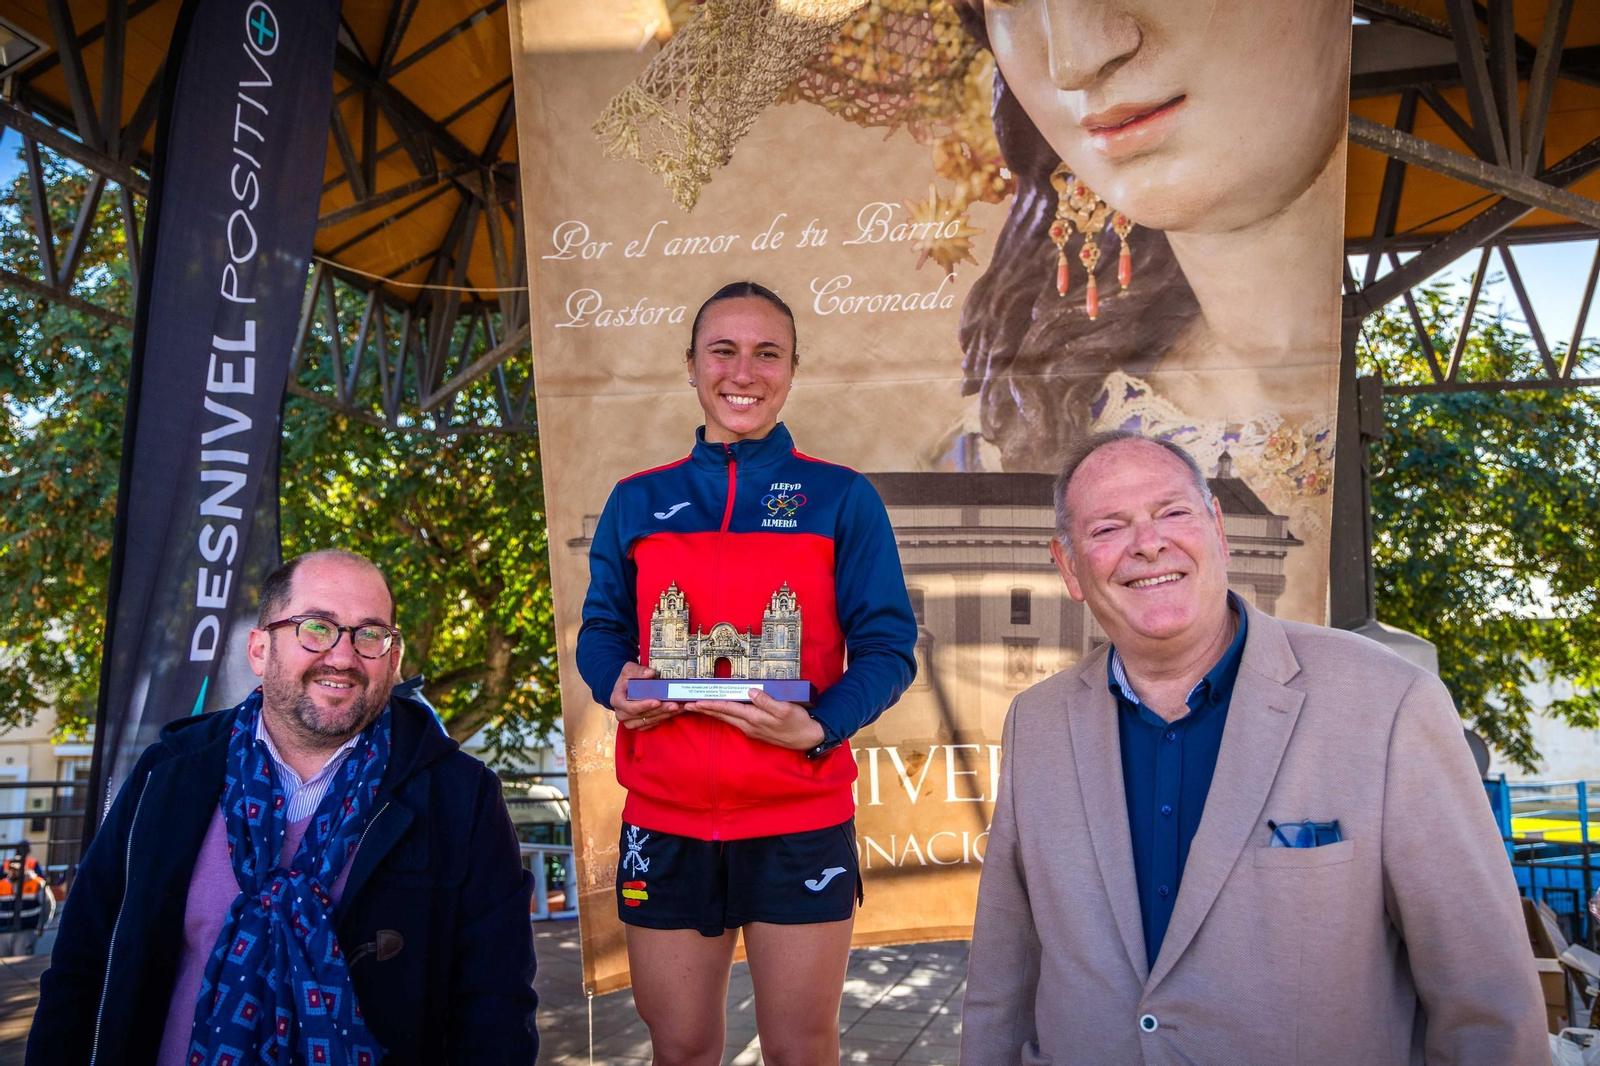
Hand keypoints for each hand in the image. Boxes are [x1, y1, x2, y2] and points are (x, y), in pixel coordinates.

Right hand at [609, 662, 681, 730]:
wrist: (625, 687)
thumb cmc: (626, 678)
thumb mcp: (629, 670)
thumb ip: (638, 671)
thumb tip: (650, 673)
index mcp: (617, 700)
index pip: (630, 707)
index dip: (644, 706)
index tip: (657, 702)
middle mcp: (622, 714)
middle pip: (643, 715)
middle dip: (660, 710)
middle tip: (674, 705)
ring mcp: (630, 721)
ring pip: (649, 721)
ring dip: (665, 715)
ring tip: (678, 707)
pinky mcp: (639, 725)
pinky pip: (652, 724)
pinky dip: (664, 718)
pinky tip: (674, 712)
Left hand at [685, 690, 825, 750]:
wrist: (809, 739)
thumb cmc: (799, 723)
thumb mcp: (786, 709)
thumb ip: (767, 701)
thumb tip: (751, 691)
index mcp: (754, 719)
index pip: (727, 709)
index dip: (710, 704)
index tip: (695, 702)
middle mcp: (749, 726)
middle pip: (723, 715)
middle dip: (705, 709)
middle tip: (687, 705)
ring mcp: (752, 729)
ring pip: (728, 719)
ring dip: (712, 712)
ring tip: (699, 707)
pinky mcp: (756, 730)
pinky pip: (735, 720)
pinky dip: (724, 714)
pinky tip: (721, 712)